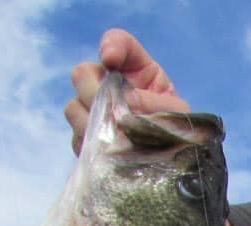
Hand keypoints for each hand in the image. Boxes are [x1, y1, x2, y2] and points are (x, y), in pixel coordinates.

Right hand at [64, 28, 190, 155]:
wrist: (171, 158)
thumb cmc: (175, 129)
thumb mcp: (176, 113)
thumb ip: (157, 104)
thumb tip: (130, 103)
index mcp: (134, 69)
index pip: (117, 42)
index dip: (110, 46)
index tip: (110, 59)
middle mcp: (107, 85)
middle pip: (81, 74)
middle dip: (92, 92)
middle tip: (111, 114)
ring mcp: (93, 111)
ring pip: (73, 109)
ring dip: (90, 124)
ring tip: (112, 139)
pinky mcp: (87, 139)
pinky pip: (76, 138)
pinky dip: (91, 146)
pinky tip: (108, 154)